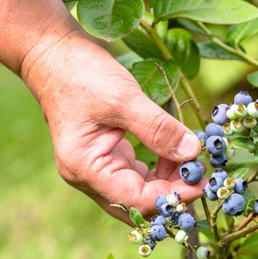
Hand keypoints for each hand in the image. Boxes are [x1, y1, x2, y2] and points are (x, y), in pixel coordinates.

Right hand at [22, 29, 205, 223]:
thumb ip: (158, 129)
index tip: (204, 183)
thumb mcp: (124, 99)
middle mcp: (88, 176)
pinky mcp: (107, 156)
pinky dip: (159, 170)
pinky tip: (176, 154)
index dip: (172, 196)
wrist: (52, 55)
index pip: (135, 199)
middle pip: (137, 203)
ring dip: (168, 182)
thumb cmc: (81, 74)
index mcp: (85, 168)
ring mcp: (96, 167)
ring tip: (194, 163)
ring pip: (139, 191)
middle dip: (172, 195)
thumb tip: (193, 152)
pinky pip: (137, 175)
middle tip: (205, 178)